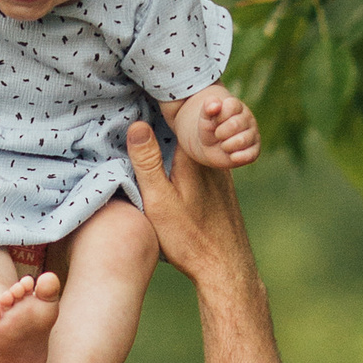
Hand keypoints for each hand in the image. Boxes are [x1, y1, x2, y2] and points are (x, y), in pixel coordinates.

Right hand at [126, 119, 252, 284]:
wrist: (225, 268)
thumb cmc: (189, 237)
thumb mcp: (159, 200)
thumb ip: (147, 162)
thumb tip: (137, 124)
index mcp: (194, 158)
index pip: (176, 119)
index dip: (160, 107)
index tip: (142, 95)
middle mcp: (211, 161)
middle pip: (187, 131)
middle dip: (167, 119)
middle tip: (143, 107)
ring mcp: (220, 173)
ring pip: (197, 147)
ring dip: (179, 137)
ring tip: (155, 126)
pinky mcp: (223, 187)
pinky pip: (203, 162)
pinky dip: (189, 156)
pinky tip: (176, 163)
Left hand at [175, 86, 260, 169]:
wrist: (209, 147)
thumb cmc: (209, 128)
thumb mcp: (204, 116)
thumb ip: (208, 107)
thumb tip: (215, 105)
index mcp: (237, 106)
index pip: (231, 106)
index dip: (218, 117)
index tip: (214, 121)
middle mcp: (248, 119)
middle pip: (235, 124)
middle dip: (220, 133)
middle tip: (218, 135)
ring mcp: (253, 135)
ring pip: (242, 140)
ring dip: (226, 145)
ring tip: (224, 145)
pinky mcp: (254, 151)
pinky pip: (250, 155)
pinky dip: (238, 157)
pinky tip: (231, 156)